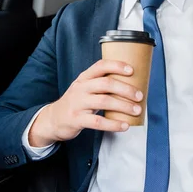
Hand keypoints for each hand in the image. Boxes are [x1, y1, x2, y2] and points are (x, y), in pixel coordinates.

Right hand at [28, 60, 143, 146]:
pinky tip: (124, 125)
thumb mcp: (84, 88)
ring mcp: (78, 104)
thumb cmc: (76, 102)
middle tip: (139, 96)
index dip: (117, 66)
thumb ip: (101, 84)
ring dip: (124, 106)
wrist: (53, 119)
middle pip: (106, 84)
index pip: (100, 66)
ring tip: (136, 110)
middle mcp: (81, 88)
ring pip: (104, 101)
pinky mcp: (77, 119)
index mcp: (84, 78)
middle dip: (126, 89)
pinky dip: (114, 124)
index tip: (132, 70)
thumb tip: (130, 85)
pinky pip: (98, 122)